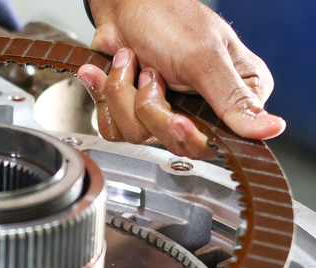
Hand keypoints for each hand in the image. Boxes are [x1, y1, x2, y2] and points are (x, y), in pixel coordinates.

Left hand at [77, 0, 284, 157]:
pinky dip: (106, 96)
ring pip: (138, 135)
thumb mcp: (205, 57)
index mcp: (235, 96)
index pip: (218, 142)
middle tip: (152, 74)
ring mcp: (165, 113)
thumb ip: (233, 98)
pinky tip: (108, 72)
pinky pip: (114, 128)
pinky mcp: (134, 114)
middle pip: (173, 143)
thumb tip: (270, 129)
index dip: (190, 135)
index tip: (176, 118)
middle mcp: (203, 110)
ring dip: (124, 94)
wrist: (124, 6)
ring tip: (131, 61)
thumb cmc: (168, 19)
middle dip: (151, 107)